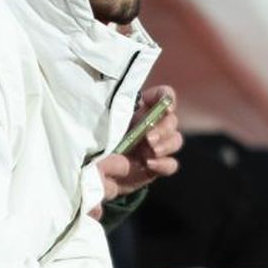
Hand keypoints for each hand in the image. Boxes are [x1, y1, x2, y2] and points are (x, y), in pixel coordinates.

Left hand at [91, 86, 182, 217]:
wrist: (92, 171)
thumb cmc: (91, 140)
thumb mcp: (93, 126)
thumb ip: (103, 123)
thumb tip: (116, 127)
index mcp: (139, 109)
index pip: (162, 96)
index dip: (166, 98)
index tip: (165, 108)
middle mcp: (151, 126)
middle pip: (171, 119)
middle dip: (164, 127)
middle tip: (148, 138)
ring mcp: (155, 147)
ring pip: (175, 140)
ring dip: (166, 145)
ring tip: (150, 152)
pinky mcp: (156, 167)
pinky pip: (171, 164)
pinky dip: (164, 164)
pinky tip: (149, 164)